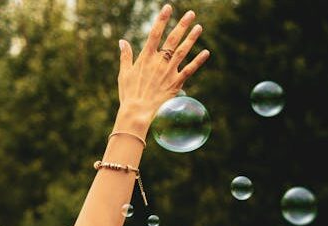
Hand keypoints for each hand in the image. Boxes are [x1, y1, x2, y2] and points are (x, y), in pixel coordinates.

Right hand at [114, 4, 209, 134]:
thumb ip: (125, 56)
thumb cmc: (128, 94)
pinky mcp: (176, 83)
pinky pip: (189, 70)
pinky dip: (198, 61)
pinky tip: (206, 52)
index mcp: (145, 58)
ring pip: (182, 51)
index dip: (162, 19)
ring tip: (199, 27)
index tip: (168, 7)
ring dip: (191, 38)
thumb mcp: (124, 74)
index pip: (154, 33)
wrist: (137, 112)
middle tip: (191, 13)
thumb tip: (122, 41)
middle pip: (172, 39)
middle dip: (182, 25)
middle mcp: (159, 62)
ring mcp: (168, 72)